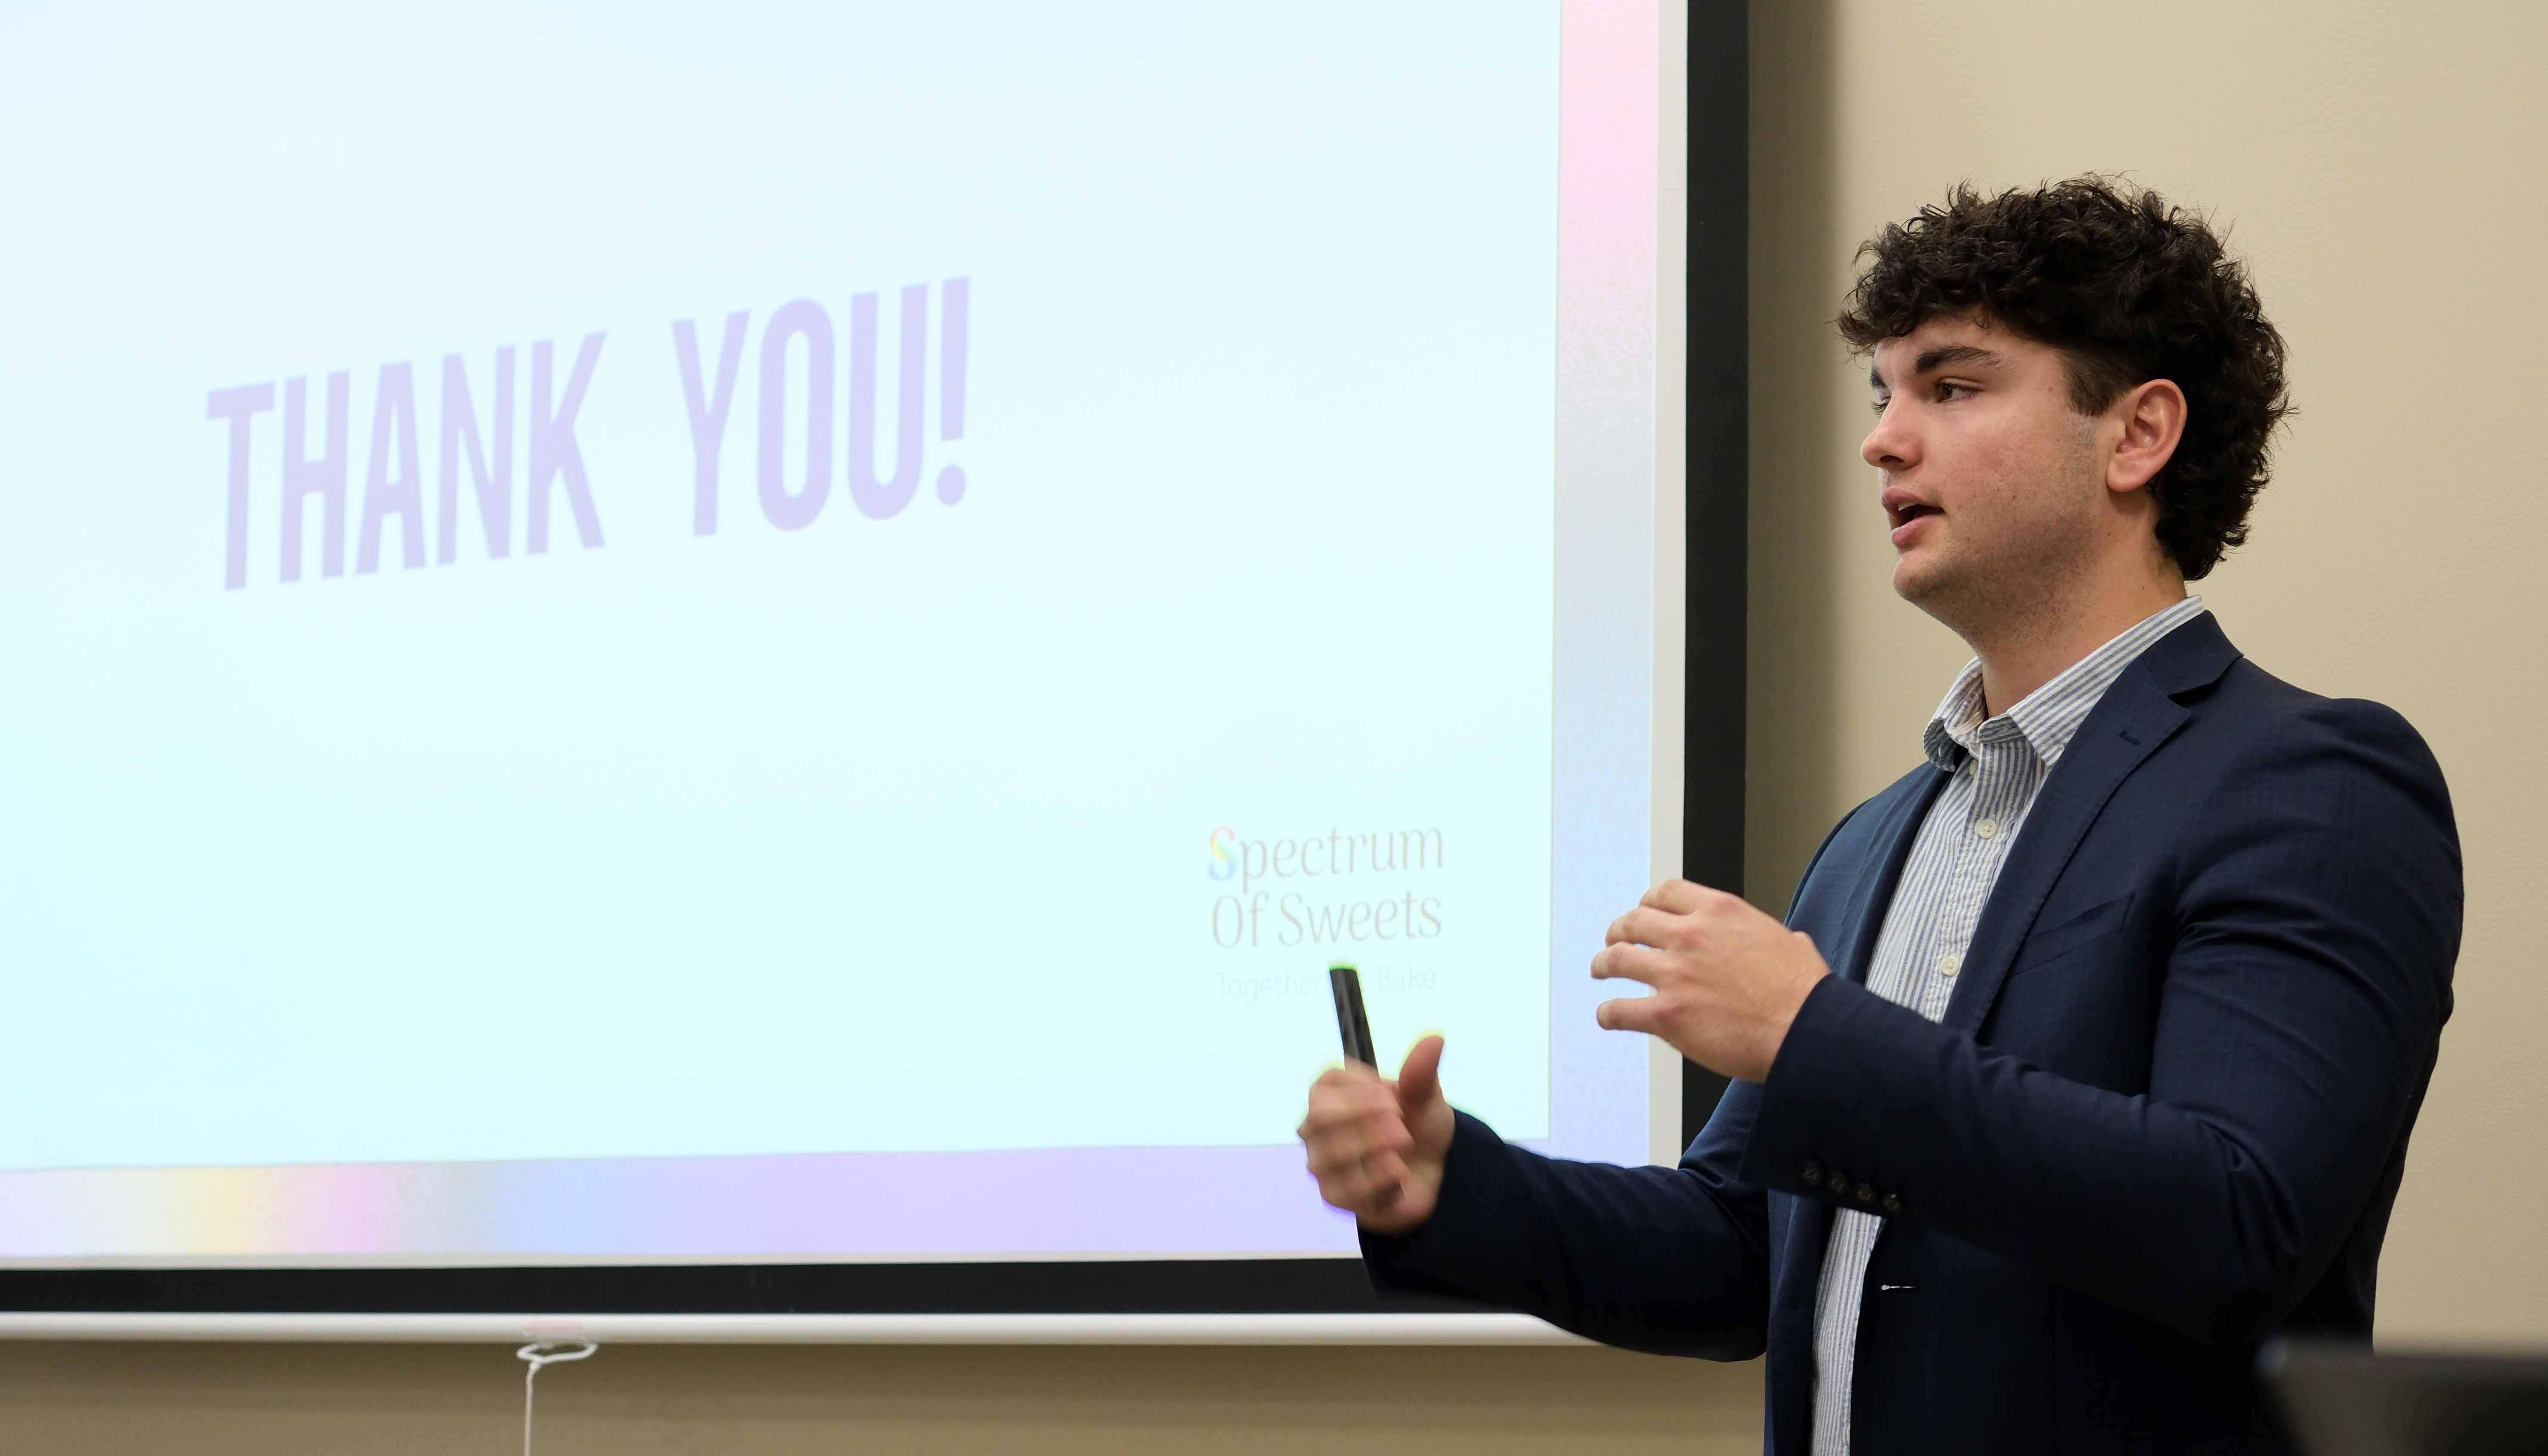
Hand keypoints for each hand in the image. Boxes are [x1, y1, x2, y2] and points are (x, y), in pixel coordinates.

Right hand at [1297, 1036, 1452, 1234]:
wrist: (1436, 1169)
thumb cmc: (1418, 1123)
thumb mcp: (1426, 1095)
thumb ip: (1421, 1071)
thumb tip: (1435, 1037)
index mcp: (1332, 1093)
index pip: (1326, 1083)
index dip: (1361, 1089)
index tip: (1395, 1096)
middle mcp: (1317, 1127)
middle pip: (1319, 1118)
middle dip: (1364, 1119)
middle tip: (1401, 1123)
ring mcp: (1323, 1163)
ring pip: (1328, 1156)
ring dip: (1372, 1149)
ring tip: (1404, 1146)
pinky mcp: (1336, 1196)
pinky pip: (1346, 1190)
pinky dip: (1378, 1181)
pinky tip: (1399, 1175)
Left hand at [1592, 879, 1829, 1082]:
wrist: (1806, 1030)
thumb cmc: (1805, 993)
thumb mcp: (1791, 943)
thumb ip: (1773, 938)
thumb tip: (1786, 941)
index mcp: (1719, 912)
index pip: (1667, 893)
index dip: (1648, 902)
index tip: (1644, 910)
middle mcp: (1690, 936)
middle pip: (1634, 922)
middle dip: (1619, 930)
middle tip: (1614, 939)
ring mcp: (1674, 975)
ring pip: (1617, 959)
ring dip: (1603, 964)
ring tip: (1599, 970)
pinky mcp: (1666, 1015)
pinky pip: (1620, 1010)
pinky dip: (1608, 1014)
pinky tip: (1607, 1016)